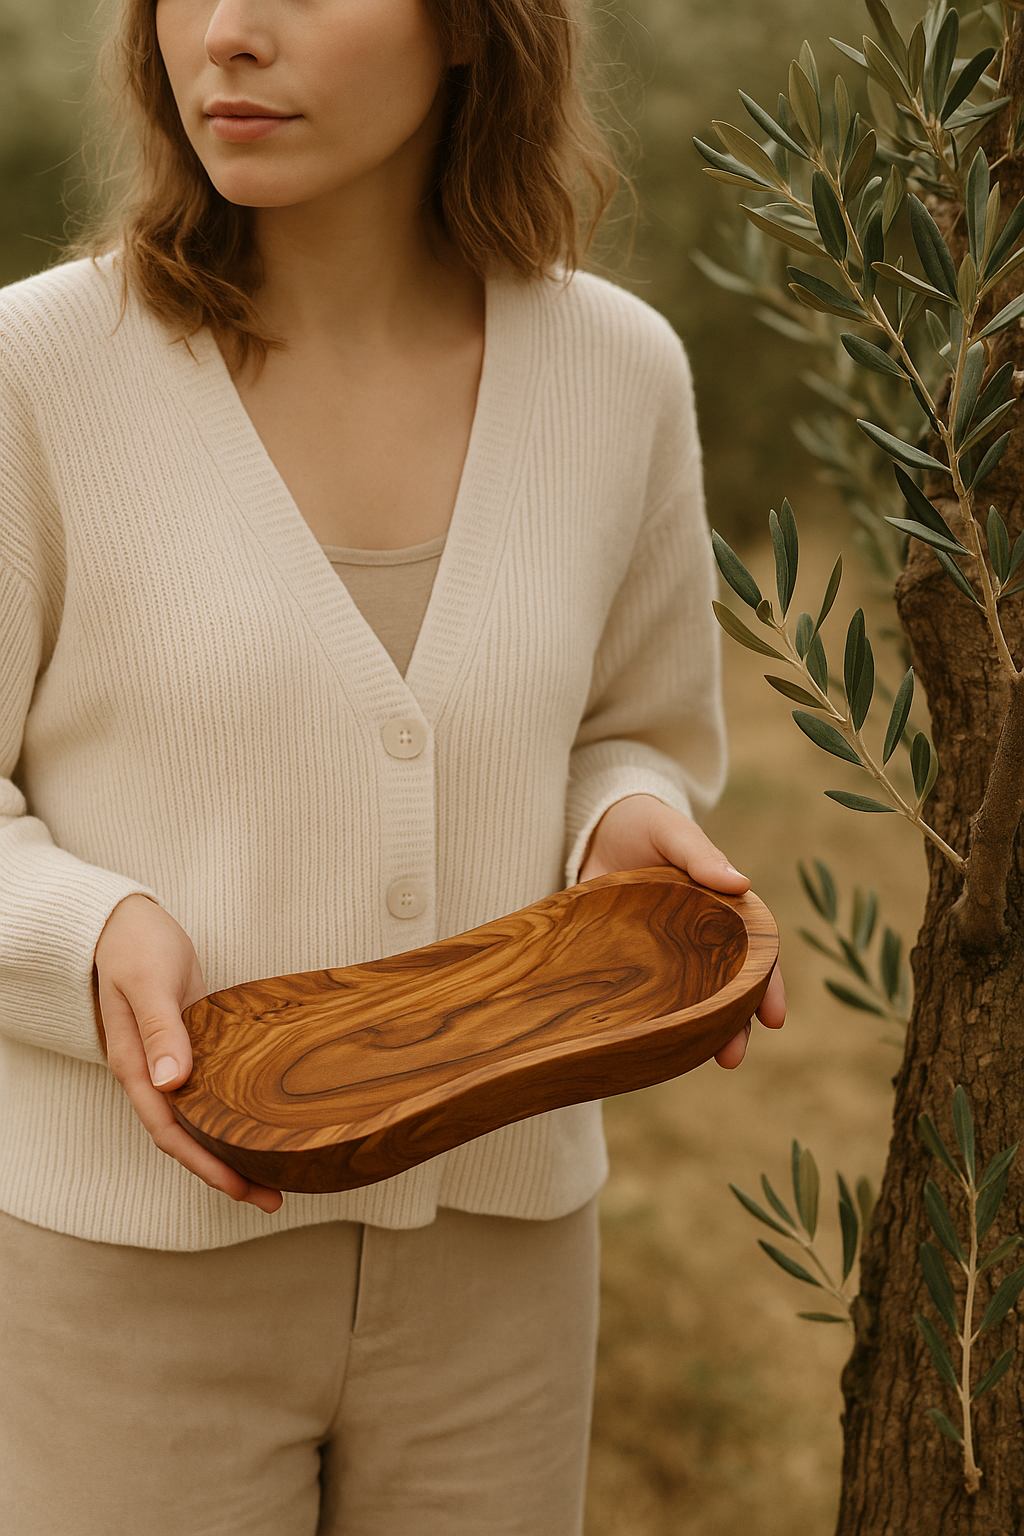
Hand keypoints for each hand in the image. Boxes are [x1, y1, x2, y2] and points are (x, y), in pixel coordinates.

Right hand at [93, 894, 282, 1212]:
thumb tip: (170, 1082)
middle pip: (187, 1137)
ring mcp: (170, 1062)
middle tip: (272, 1195)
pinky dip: (232, 1111)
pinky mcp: (190, 1046)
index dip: (204, 1163)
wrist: (127, 920)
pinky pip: (210, 1091)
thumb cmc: (134, 946)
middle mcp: (151, 1074)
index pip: (168, 1131)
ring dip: (232, 1146)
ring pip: (200, 1119)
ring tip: (275, 1169)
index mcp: (135, 1066)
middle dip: (225, 1170)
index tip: (239, 1187)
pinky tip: (261, 1119)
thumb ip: (160, 1029)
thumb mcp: (148, 982)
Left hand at [578, 794, 785, 1067]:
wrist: (591, 825)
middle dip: (734, 1023)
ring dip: (696, 1029)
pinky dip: (651, 1017)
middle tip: (733, 1058)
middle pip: (724, 986)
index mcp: (720, 909)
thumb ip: (700, 854)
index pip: (753, 952)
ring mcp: (661, 952)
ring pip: (687, 997)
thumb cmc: (645, 823)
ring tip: (698, 1060)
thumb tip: (742, 884)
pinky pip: (644, 993)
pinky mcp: (625, 958)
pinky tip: (648, 1044)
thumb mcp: (672, 831)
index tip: (775, 1018)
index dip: (766, 986)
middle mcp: (696, 937)